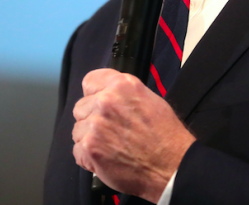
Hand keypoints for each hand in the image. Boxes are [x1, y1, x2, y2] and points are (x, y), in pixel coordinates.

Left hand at [72, 68, 195, 201]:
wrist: (171, 166)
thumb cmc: (165, 135)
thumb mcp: (149, 99)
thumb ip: (123, 94)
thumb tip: (105, 96)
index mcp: (121, 85)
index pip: (90, 81)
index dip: (95, 95)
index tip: (100, 105)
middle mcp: (105, 101)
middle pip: (81, 107)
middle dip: (91, 119)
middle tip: (110, 131)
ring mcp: (95, 125)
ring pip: (78, 130)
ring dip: (89, 139)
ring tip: (110, 147)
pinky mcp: (90, 148)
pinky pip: (77, 150)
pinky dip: (89, 158)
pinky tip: (106, 159)